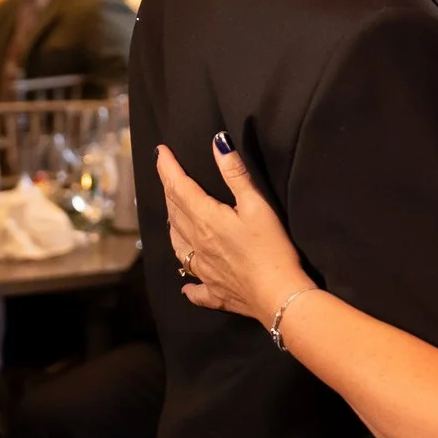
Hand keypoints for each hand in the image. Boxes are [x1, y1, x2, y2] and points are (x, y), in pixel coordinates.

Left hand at [154, 136, 312, 326]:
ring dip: (173, 227)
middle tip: (165, 175)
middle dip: (168, 190)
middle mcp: (197, 244)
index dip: (167, 168)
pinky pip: (195, 287)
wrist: (278, 295)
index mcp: (205, 219)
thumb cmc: (271, 248)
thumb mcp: (256, 205)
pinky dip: (188, 283)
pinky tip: (186, 285)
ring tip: (172, 218)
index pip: (179, 187)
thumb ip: (235, 174)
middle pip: (175, 213)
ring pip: (178, 246)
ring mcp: (203, 271)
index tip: (159, 151)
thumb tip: (217, 142)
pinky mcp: (214, 292)